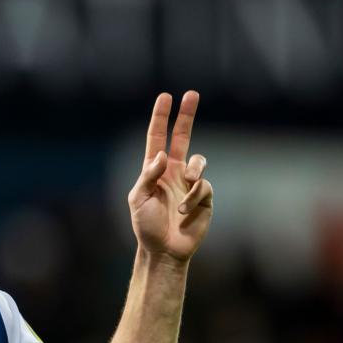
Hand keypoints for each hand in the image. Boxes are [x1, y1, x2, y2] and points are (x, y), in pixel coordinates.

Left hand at [127, 91, 212, 263]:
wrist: (164, 249)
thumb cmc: (146, 225)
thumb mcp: (138, 199)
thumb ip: (148, 175)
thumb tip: (162, 154)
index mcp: (154, 170)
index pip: (157, 138)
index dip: (160, 118)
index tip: (165, 97)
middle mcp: (173, 172)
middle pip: (182, 137)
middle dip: (186, 115)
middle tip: (191, 93)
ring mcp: (189, 183)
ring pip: (199, 161)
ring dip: (193, 172)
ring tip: (184, 192)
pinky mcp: (204, 196)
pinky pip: (203, 186)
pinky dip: (194, 197)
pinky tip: (185, 212)